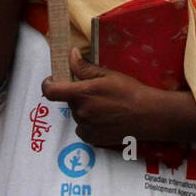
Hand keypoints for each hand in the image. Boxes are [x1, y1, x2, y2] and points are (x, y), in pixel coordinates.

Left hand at [41, 48, 195, 147]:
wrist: (148, 115)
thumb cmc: (129, 91)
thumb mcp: (108, 74)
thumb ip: (84, 67)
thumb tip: (71, 55)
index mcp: (82, 94)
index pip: (51, 91)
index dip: (48, 84)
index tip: (52, 79)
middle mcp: (80, 113)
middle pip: (69, 101)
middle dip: (77, 94)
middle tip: (95, 90)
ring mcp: (86, 128)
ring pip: (77, 114)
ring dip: (84, 109)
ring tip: (105, 105)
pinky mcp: (93, 140)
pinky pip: (83, 128)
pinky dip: (89, 123)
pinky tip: (105, 118)